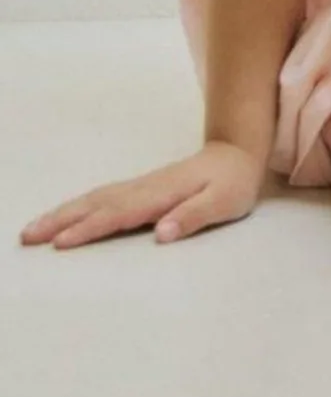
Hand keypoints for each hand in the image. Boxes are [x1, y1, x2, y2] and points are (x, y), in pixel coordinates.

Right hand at [19, 141, 264, 249]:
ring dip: (62, 213)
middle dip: (60, 220)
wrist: (236, 153)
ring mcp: (139, 186)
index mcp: (162, 194)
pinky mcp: (139, 189)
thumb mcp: (224, 202)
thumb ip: (193, 216)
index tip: (61, 243)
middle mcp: (145, 188)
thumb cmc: (232, 183)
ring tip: (32, 229)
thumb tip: (162, 233)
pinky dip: (77, 207)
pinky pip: (101, 197)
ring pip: (94, 199)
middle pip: (96, 204)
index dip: (90, 228)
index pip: (120, 214)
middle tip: (27, 237)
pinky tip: (64, 216)